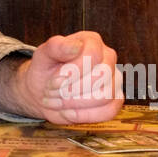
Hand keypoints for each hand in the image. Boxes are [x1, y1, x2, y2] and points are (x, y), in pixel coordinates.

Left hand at [0, 33, 122, 124]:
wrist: (43, 92)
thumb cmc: (45, 70)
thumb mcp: (43, 55)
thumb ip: (56, 47)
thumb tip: (76, 46)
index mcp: (92, 41)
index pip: (93, 54)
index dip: (74, 70)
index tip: (55, 79)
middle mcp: (108, 59)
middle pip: (102, 76)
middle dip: (72, 89)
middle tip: (51, 91)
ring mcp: (114, 80)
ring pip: (105, 96)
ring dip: (75, 103)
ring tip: (57, 101)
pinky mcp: (114, 101)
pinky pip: (108, 112)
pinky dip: (84, 115)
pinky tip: (68, 112)